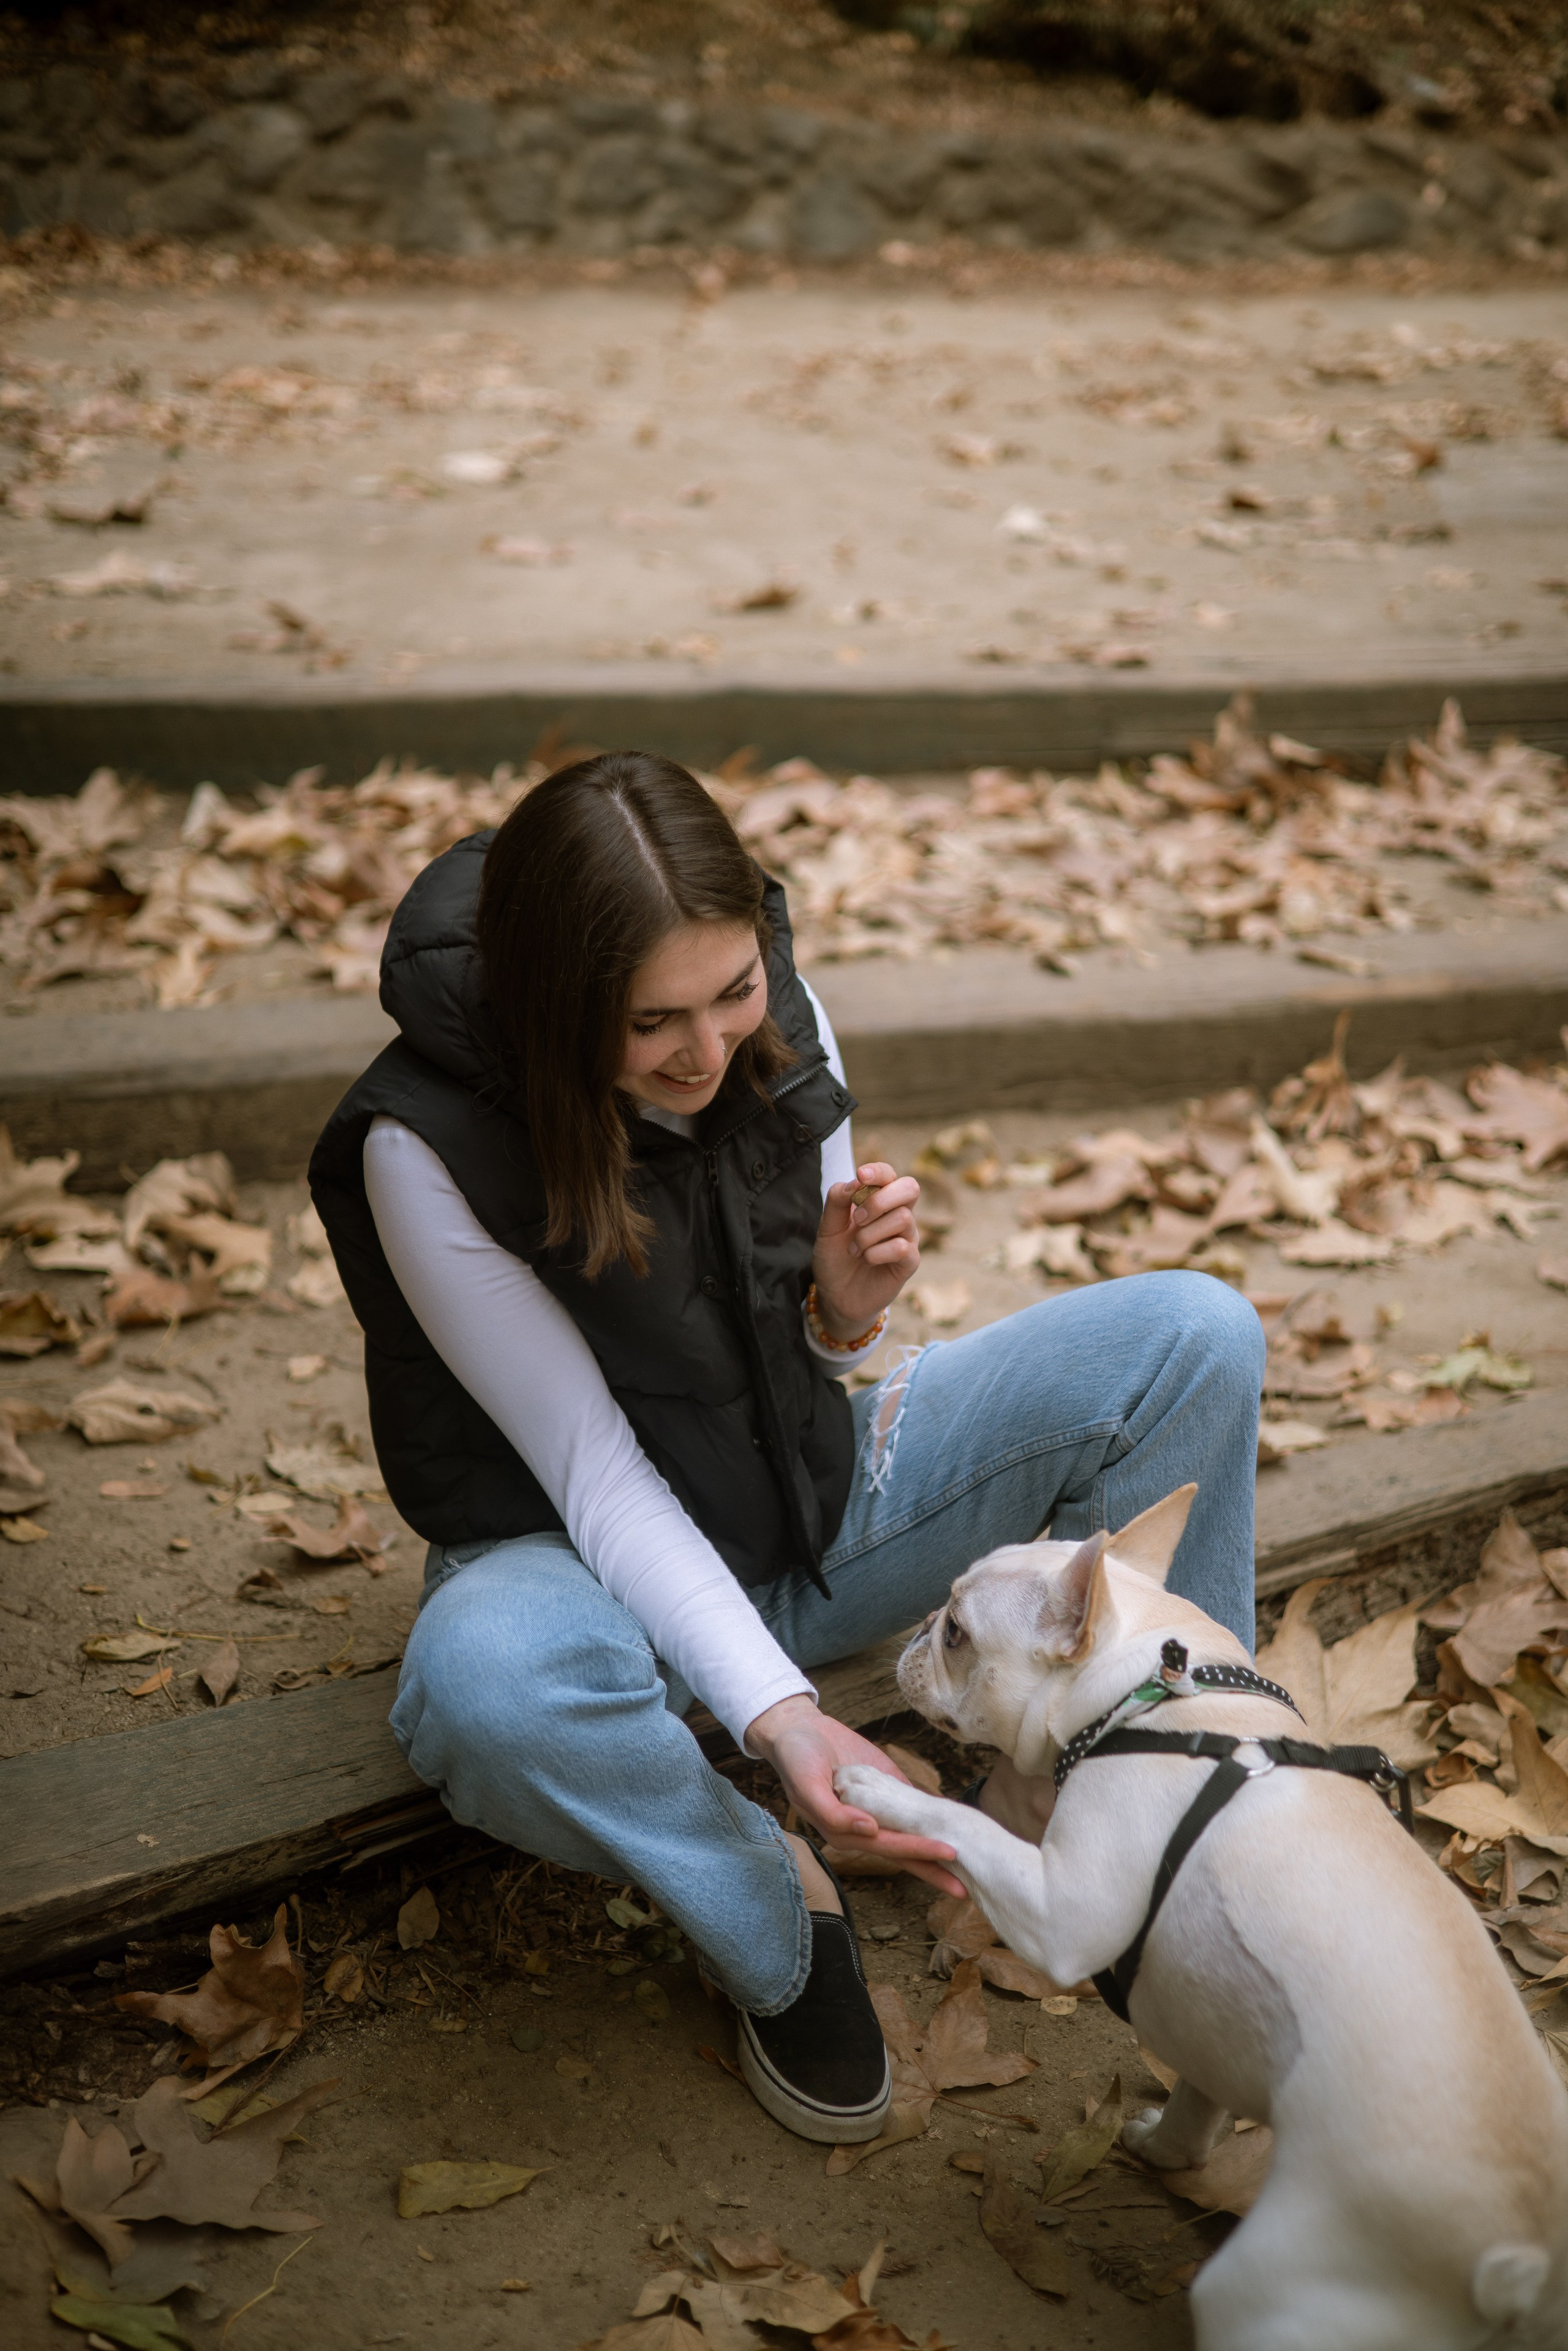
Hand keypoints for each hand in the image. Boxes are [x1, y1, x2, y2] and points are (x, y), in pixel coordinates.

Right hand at [747, 1694, 962, 1898]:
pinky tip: (953, 1827)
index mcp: (845, 1832)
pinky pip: (912, 1805)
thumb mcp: (807, 1785)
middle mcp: (865, 1827)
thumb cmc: (797, 1760)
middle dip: (934, 1867)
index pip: (888, 1847)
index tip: (947, 1855)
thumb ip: (833, 1814)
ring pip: (911, 1834)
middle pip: (905, 1851)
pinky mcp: (888, 1787)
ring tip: (966, 1866)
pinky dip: (932, 1816)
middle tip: (966, 1886)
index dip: (918, 1852)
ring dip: (936, 1850)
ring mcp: (879, 1808)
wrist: (799, 1729)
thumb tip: (869, 1830)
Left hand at [812, 1160, 920, 1341]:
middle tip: (857, 1219)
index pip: (889, 1175)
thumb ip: (837, 1202)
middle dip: (880, 1199)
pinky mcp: (909, 1262)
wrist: (836, 1296)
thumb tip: (854, 1181)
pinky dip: (876, 1252)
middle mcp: (898, 1216)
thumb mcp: (827, 1229)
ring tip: (854, 1249)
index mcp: (879, 1202)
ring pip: (902, 1218)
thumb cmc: (835, 1258)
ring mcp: (907, 1238)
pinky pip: (901, 1247)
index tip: (860, 1176)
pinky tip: (866, 1260)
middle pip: (910, 1188)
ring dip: (869, 1234)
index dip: (878, 1171)